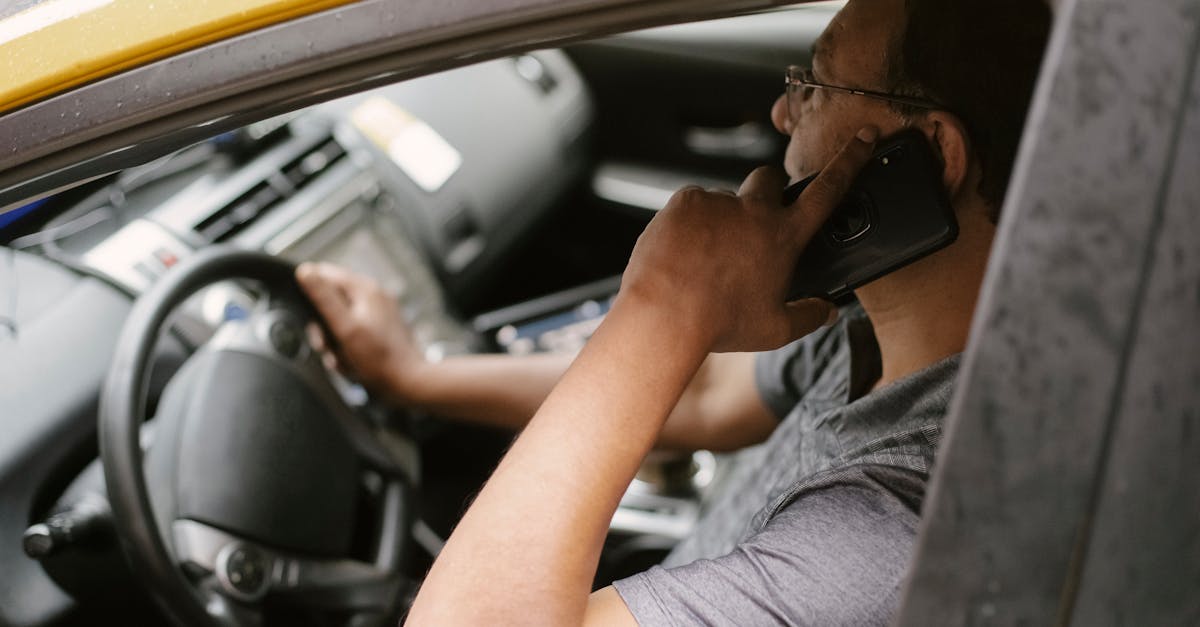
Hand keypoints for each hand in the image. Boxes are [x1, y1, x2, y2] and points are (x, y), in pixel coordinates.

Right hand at [294, 262, 425, 400]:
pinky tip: (351, 363)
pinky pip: (353, 335)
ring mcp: (379, 313)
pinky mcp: (381, 330)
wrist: (410, 382)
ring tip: (342, 359)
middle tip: (326, 345)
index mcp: (365, 289)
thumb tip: (305, 271)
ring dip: (335, 343)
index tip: (309, 317)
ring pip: (340, 322)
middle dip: (323, 327)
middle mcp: (374, 296)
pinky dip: (347, 350)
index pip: (325, 274)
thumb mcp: (345, 327)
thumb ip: (324, 298)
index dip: (310, 294)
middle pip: (331, 301)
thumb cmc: (379, 358)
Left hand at [618, 126, 878, 352]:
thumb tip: (827, 310)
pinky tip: (683, 250)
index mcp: (784, 236)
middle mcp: (754, 210)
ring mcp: (718, 202)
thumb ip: (808, 317)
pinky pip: (692, 204)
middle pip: (771, 178)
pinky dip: (689, 223)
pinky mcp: (685, 201)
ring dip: (720, 219)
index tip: (863, 138)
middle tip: (754, 219)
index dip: (850, 160)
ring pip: (724, 199)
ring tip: (704, 256)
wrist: (665, 316)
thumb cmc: (718, 323)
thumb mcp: (774, 330)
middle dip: (769, 190)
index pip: (828, 190)